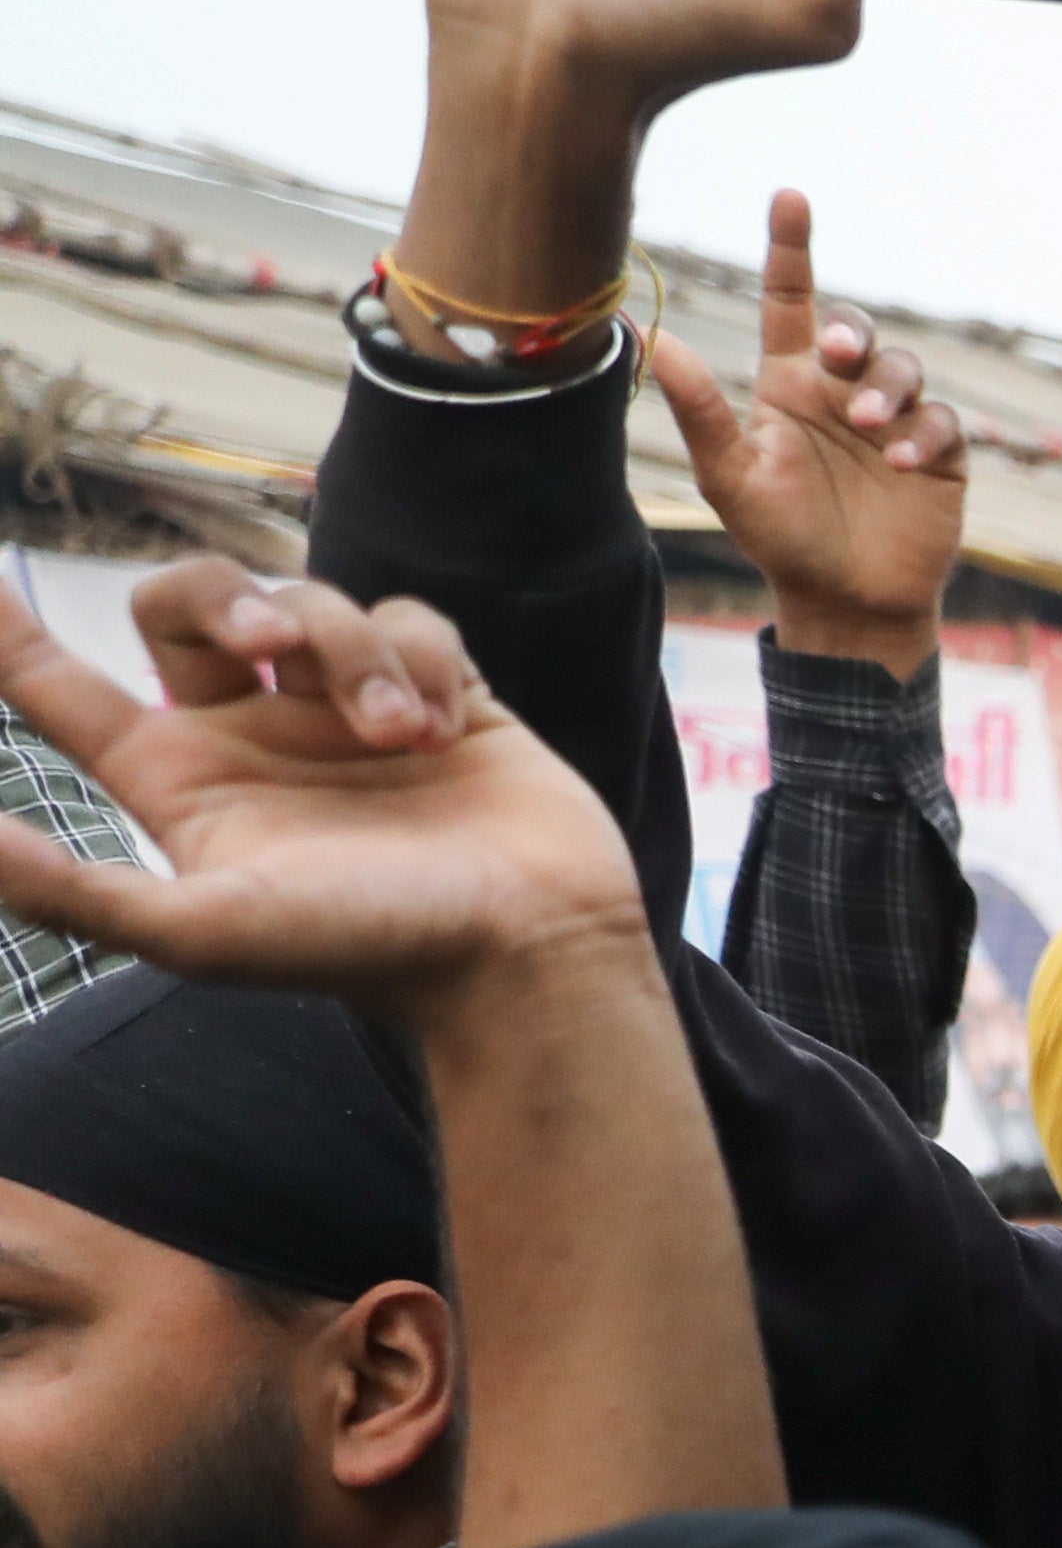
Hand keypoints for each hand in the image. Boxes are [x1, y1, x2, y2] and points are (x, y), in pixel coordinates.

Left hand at [0, 561, 650, 996]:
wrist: (524, 954)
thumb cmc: (370, 949)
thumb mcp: (201, 931)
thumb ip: (70, 890)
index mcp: (181, 776)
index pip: (57, 682)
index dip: (3, 627)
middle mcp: (253, 732)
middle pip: (185, 600)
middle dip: (218, 592)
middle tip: (266, 637)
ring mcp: (345, 710)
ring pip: (312, 603)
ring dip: (352, 655)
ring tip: (399, 739)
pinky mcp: (440, 693)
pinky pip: (410, 619)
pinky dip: (420, 661)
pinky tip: (443, 730)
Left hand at [643, 190, 964, 677]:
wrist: (846, 602)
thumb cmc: (781, 538)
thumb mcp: (732, 475)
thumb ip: (700, 409)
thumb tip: (656, 336)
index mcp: (790, 385)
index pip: (792, 301)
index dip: (792, 249)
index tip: (790, 197)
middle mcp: (843, 393)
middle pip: (858, 331)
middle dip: (852, 334)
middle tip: (836, 355)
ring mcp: (895, 423)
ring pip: (905, 369)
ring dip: (887, 390)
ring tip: (867, 430)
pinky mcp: (939, 455)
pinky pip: (941, 422)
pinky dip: (922, 433)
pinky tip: (898, 462)